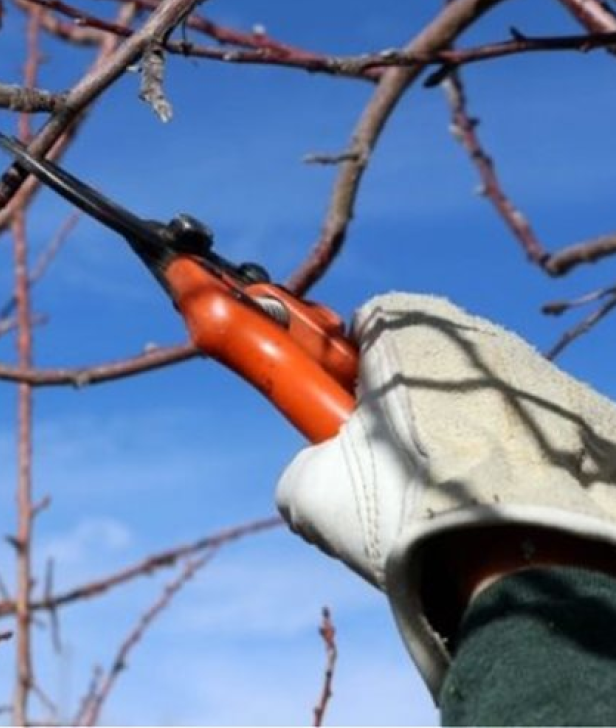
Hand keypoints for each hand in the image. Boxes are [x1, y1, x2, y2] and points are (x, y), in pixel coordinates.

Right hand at [275, 293, 615, 695]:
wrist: (517, 568)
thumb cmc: (402, 511)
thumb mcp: (309, 491)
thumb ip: (302, 463)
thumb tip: (313, 475)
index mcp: (407, 331)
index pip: (368, 321)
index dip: (349, 366)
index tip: (346, 411)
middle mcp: (480, 339)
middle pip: (431, 358)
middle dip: (409, 400)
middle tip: (394, 463)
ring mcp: (542, 377)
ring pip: (486, 393)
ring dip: (466, 428)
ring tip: (453, 494)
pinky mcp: (590, 419)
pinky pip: (536, 430)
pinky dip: (518, 458)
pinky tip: (501, 504)